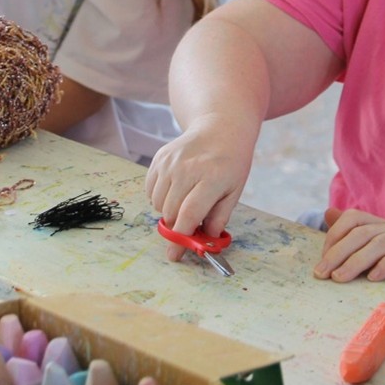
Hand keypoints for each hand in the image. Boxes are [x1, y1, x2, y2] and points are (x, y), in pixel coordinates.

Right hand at [145, 118, 257, 258]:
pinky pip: (150, 191)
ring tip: (185, 201)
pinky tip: (176, 190)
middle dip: (177, 227)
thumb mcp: (234, 192)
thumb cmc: (230, 164)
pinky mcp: (159, 158)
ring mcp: (170, 162)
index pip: (189, 213)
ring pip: (158, 203)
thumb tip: (203, 242)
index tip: (175, 255)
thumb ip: (218, 218)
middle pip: (171, 211)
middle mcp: (187, 168)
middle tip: (187, 226)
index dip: (181, 238)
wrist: (220, 129)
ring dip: (168, 212)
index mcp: (212, 177)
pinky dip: (159, 198)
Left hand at [314, 207, 384, 281]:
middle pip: (362, 232)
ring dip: (357, 261)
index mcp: (382, 225)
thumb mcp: (375, 257)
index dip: (334, 236)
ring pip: (380, 243)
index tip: (322, 262)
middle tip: (323, 274)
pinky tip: (374, 278)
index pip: (353, 218)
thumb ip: (352, 237)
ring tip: (340, 278)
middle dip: (339, 252)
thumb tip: (327, 213)